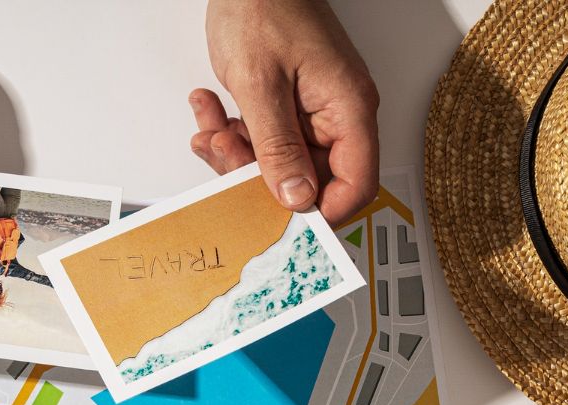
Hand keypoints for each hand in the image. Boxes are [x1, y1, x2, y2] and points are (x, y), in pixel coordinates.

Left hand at [197, 0, 378, 223]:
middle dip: (259, 176)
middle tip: (225, 154)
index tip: (280, 221)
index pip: (355, 184)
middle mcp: (337, 113)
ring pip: (280, 162)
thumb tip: (296, 198)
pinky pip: (266, 138)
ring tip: (211, 127)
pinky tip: (211, 112)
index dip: (320, 212)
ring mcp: (313, 109)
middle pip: (310, 178)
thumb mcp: (260, 84)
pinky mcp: (288, 104)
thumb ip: (277, 147)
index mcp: (348, 108)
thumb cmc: (262, 6)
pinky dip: (234, 133)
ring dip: (238, 154)